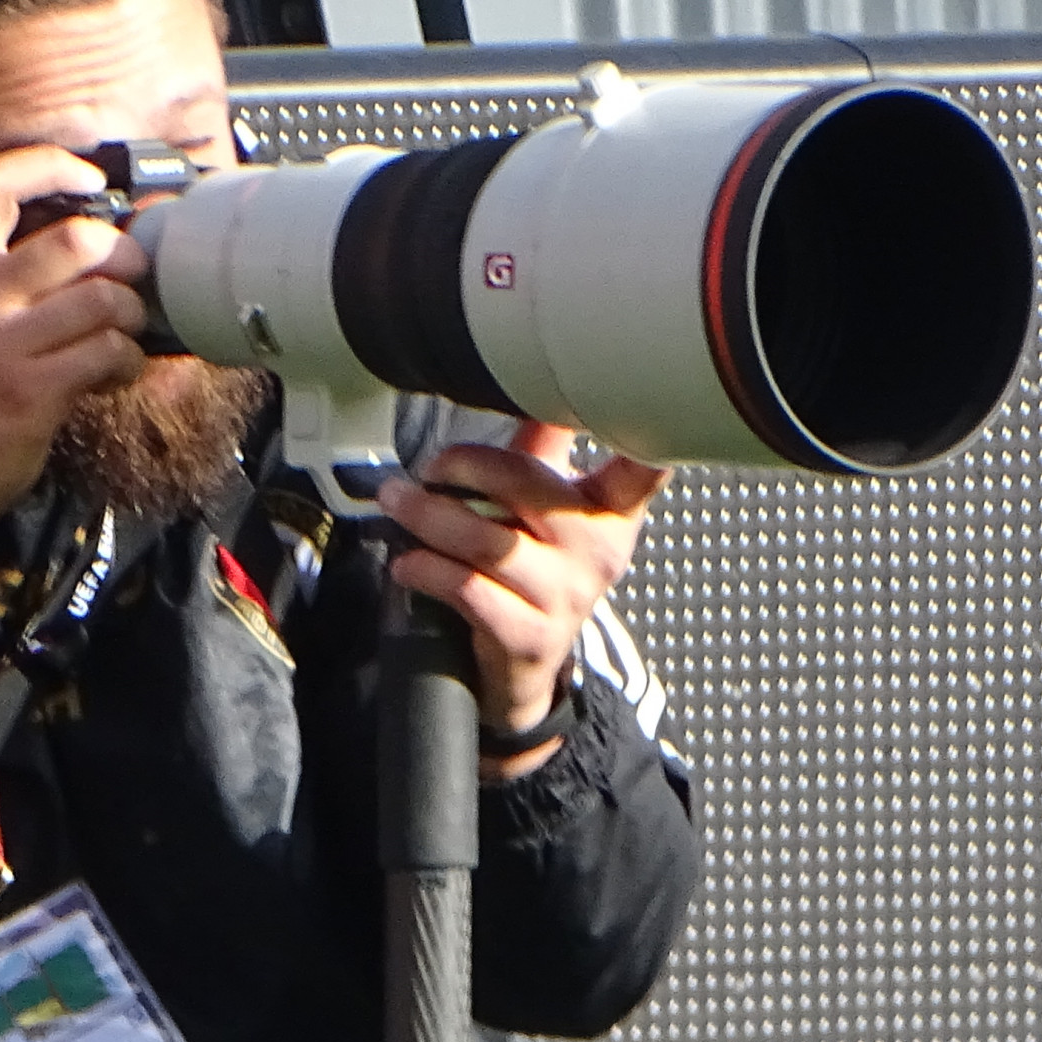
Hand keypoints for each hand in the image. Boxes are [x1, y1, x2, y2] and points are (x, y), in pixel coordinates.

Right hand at [0, 145, 153, 606]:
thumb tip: (79, 246)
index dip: (51, 165)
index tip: (92, 180)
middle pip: (74, 237)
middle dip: (124, 255)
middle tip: (134, 278)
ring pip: (103, 297)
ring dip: (133, 314)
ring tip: (126, 334)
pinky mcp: (27, 394)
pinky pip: (106, 353)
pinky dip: (126, 360)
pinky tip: (115, 373)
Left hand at [377, 427, 666, 778]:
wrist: (521, 669)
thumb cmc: (534, 573)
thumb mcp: (546, 508)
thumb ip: (538, 444)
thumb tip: (522, 372)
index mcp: (613, 509)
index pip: (644, 467)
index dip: (643, 435)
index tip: (632, 396)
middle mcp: (599, 551)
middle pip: (530, 486)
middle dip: (467, 466)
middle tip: (431, 468)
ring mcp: (565, 598)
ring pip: (490, 540)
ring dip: (431, 516)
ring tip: (398, 502)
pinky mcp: (527, 636)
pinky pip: (469, 590)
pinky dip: (429, 569)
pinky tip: (408, 562)